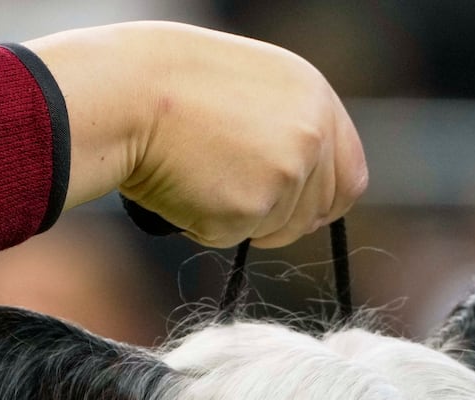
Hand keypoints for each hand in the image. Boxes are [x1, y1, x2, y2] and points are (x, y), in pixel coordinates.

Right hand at [24, 22, 366, 247]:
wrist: (124, 95)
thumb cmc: (168, 87)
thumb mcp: (248, 88)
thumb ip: (286, 126)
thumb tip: (300, 177)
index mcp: (314, 97)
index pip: (350, 176)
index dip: (323, 201)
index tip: (299, 210)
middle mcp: (311, 135)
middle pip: (318, 214)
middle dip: (281, 219)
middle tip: (232, 196)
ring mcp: (286, 173)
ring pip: (277, 230)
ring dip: (240, 219)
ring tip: (199, 173)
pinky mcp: (252, 208)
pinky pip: (234, 237)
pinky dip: (205, 224)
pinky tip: (184, 184)